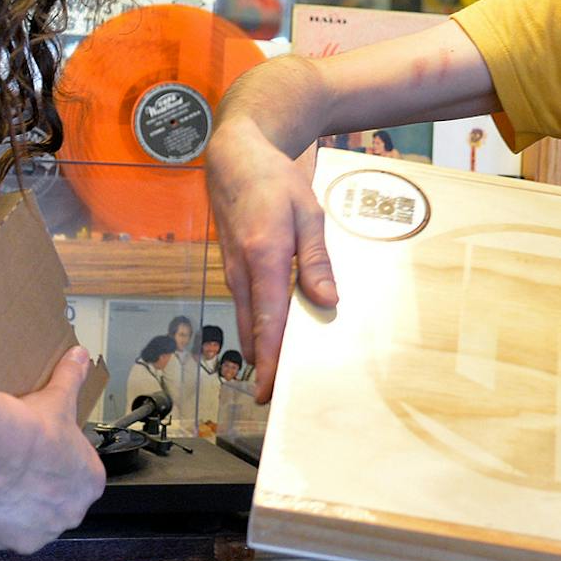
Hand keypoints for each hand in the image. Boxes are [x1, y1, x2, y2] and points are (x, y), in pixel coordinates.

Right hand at [0, 346, 105, 553]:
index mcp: (91, 482)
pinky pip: (10, 539)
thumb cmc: (32, 428)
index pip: (79, 481)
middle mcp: (74, 511)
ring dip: (22, 512)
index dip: (58, 470)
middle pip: (58, 505)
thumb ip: (73, 377)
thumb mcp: (59, 397)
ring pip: (35, 524)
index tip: (40, 459)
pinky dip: (0, 528)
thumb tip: (80, 356)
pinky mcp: (20, 542)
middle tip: (19, 473)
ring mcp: (48, 529)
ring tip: (3, 489)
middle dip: (41, 493)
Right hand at [207, 117, 333, 402]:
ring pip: (248, 325)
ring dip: (263, 353)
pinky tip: (278, 343)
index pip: (268, 321)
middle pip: (253, 334)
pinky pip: (248, 310)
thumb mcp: (308, 213)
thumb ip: (317, 260)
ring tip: (281, 381)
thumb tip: (327, 302)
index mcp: (263, 257)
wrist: (234, 158)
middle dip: (265, 369)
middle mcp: (242, 272)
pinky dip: (260, 331)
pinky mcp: (234, 272)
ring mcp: (234, 274)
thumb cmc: (273, 181)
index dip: (270, 361)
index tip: (271, 391)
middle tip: (282, 401)